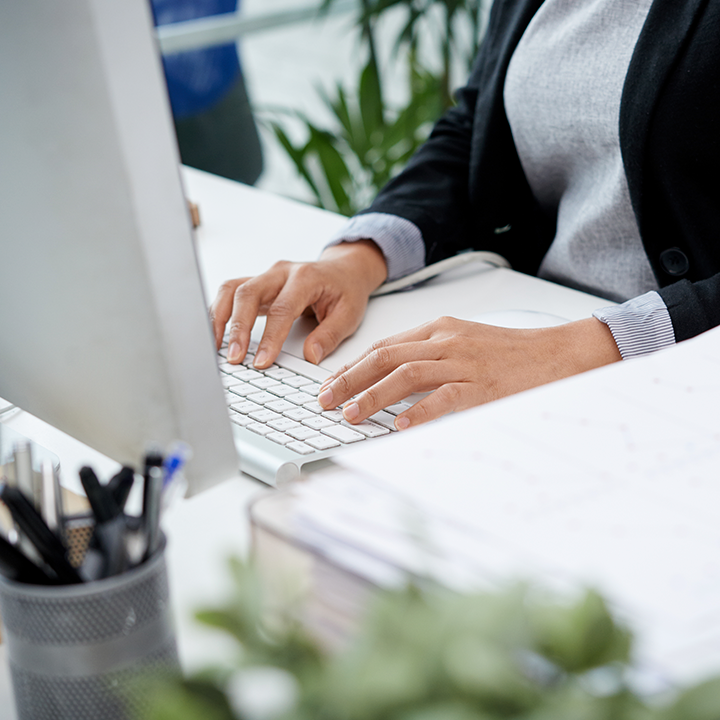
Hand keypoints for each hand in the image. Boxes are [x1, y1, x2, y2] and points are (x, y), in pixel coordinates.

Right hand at [209, 240, 387, 367]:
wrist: (343, 270)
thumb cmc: (346, 291)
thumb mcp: (349, 314)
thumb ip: (330, 335)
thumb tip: (310, 356)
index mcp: (306, 277)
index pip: (282, 309)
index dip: (270, 337)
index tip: (261, 361)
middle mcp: (281, 272)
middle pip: (248, 293)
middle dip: (238, 327)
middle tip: (233, 357)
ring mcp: (266, 276)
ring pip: (233, 289)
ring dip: (220, 318)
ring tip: (215, 347)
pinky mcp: (258, 284)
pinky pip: (231, 293)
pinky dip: (220, 313)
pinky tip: (216, 335)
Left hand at [317, 316, 621, 428]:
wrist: (560, 353)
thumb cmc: (511, 353)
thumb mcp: (464, 343)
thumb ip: (430, 356)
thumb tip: (392, 379)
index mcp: (439, 330)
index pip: (384, 346)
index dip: (352, 366)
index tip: (331, 384)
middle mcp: (446, 342)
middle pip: (385, 356)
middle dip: (349, 379)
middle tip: (325, 400)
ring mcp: (465, 362)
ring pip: (407, 374)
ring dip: (373, 395)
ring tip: (351, 414)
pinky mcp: (484, 385)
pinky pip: (446, 397)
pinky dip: (421, 411)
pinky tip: (402, 425)